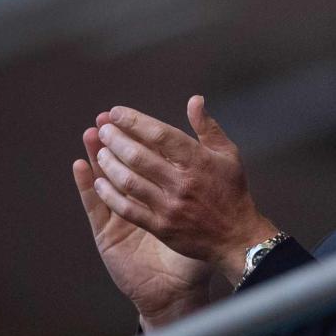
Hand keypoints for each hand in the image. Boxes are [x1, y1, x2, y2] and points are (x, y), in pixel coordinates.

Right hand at [73, 113, 213, 328]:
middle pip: (124, 163)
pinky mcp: (109, 234)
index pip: (147, 154)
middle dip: (114, 140)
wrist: (183, 288)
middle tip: (105, 119)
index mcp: (163, 189)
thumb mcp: (209, 202)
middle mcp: (141, 199)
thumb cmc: (200, 245)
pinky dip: (87, 186)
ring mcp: (122, 216)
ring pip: (107, 180)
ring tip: (91, 134)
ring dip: (97, 156)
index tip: (124, 113)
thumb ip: (208, 167)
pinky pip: (97, 208)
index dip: (136, 133)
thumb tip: (210, 126)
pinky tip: (81, 167)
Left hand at [90, 95, 277, 284]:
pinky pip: (128, 209)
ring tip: (100, 151)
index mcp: (199, 162)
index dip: (135, 121)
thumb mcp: (228, 155)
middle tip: (103, 129)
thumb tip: (194, 99)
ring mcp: (170, 207)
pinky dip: (110, 194)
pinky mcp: (161, 227)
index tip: (116, 112)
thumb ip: (208, 127)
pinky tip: (99, 183)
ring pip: (129, 181)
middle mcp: (183, 183)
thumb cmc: (231, 191)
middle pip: (139, 156)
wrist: (236, 237)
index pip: (160, 135)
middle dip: (115, 139)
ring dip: (108, 164)